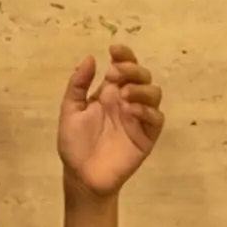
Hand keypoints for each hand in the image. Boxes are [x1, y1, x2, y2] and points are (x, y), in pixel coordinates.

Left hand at [56, 42, 162, 200]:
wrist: (81, 176)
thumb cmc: (75, 144)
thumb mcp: (70, 110)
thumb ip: (78, 85)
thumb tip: (90, 58)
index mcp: (109, 92)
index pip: (124, 66)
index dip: (124, 54)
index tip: (113, 50)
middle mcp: (127, 101)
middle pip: (142, 75)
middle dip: (132, 69)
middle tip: (114, 74)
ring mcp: (138, 118)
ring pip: (154, 93)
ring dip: (142, 88)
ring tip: (124, 94)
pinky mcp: (147, 137)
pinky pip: (156, 118)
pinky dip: (147, 110)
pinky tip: (131, 110)